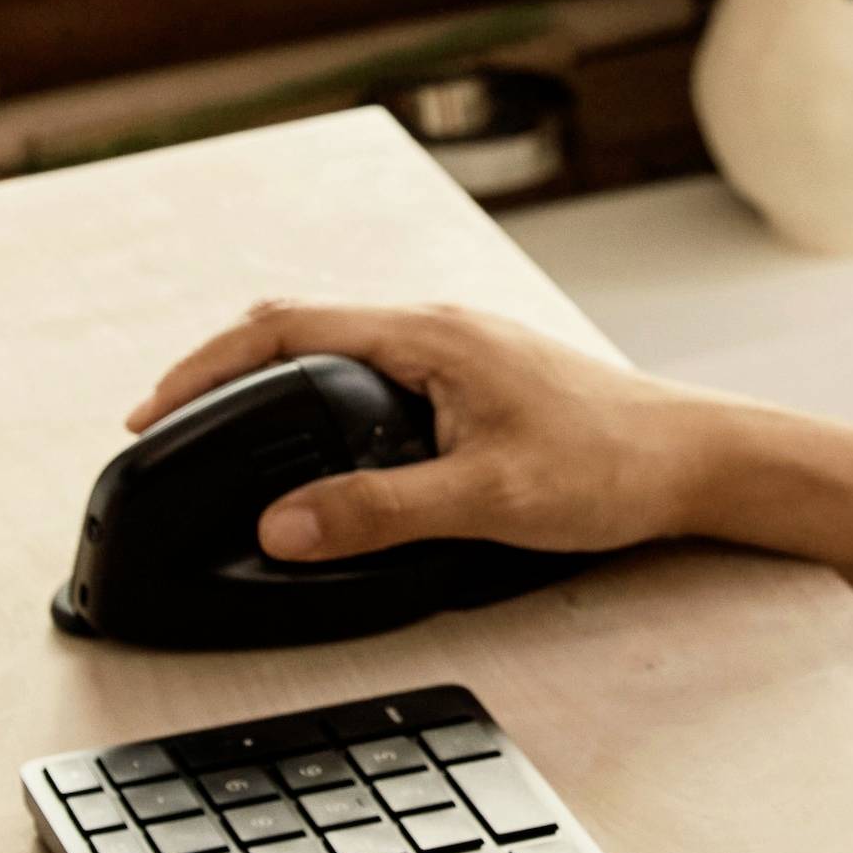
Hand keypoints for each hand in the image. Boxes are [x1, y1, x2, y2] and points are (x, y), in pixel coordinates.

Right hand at [125, 300, 736, 562]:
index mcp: (428, 335)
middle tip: (174, 425)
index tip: (153, 410)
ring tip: (230, 436)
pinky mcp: (479, 379)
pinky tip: (322, 447)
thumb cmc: (612, 467)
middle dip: (225, 371)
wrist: (699, 462)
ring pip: (339, 350)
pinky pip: (375, 374)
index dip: (206, 367)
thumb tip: (280, 525)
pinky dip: (325, 402)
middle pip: (301, 329)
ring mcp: (460, 351)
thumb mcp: (486, 500)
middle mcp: (438, 328)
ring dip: (276, 385)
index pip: (285, 326)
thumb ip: (377, 512)